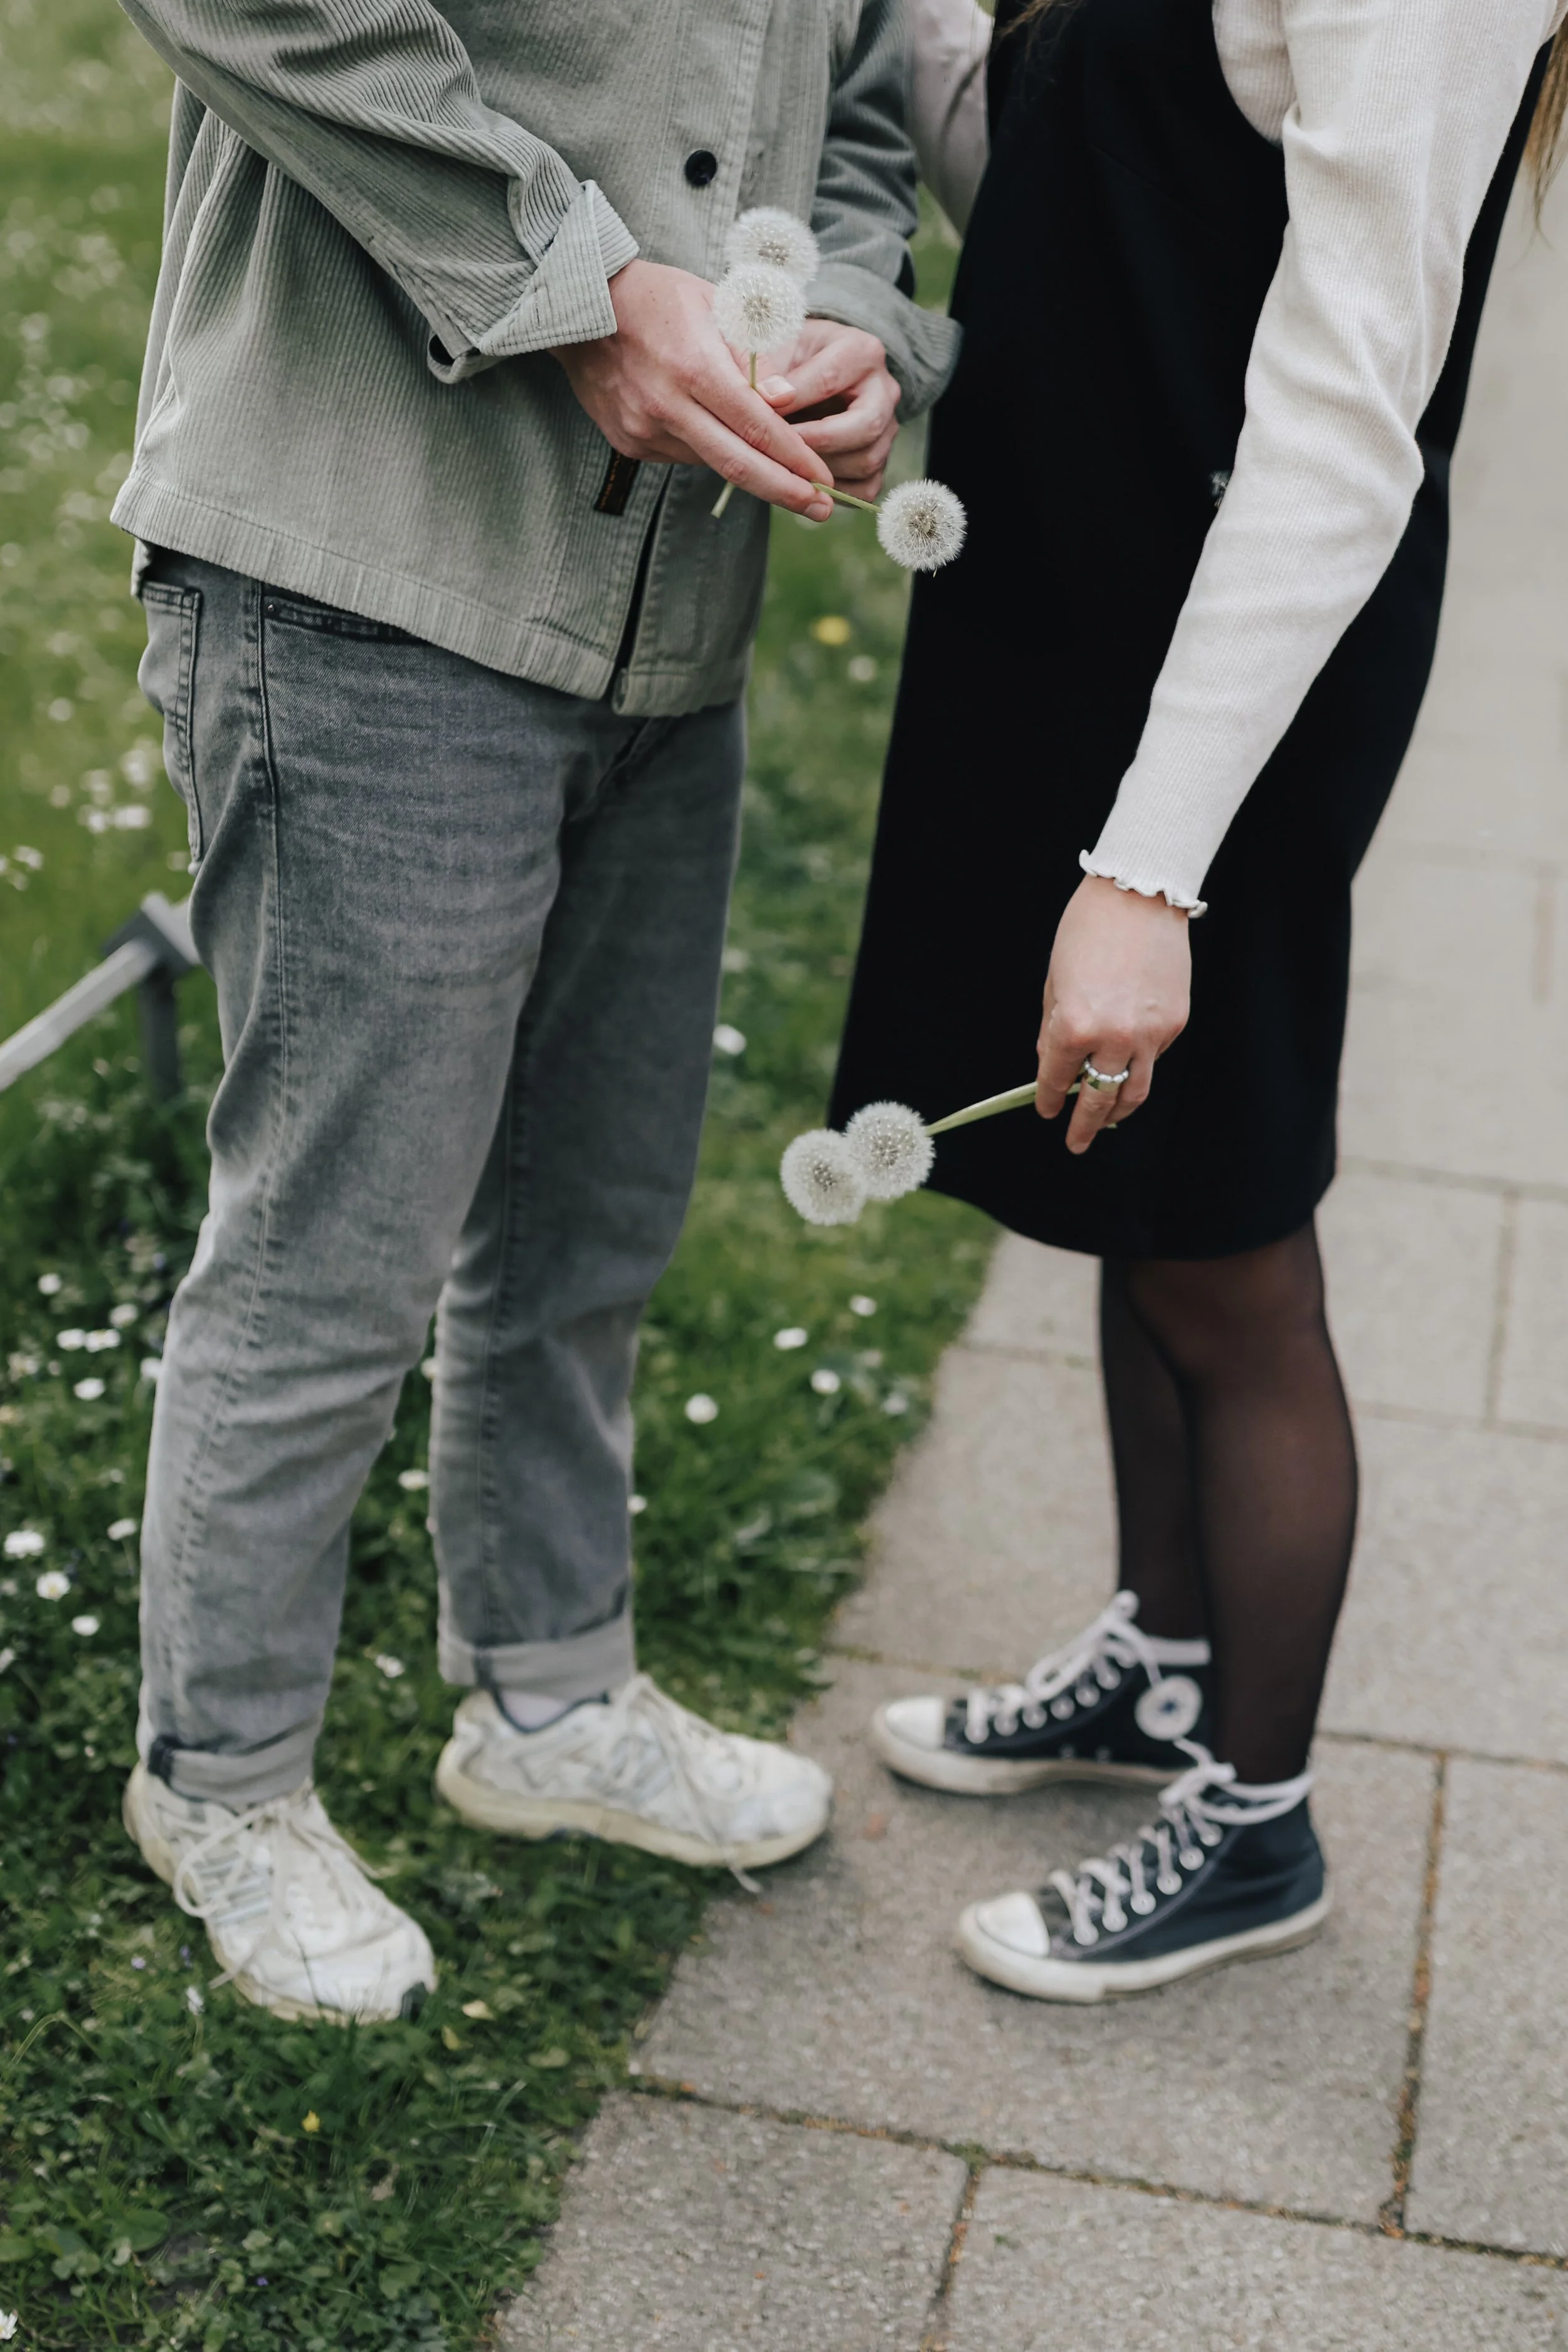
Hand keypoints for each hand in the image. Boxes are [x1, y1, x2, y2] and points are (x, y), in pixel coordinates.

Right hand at [552, 260, 833, 518]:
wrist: (579, 307)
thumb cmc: (657, 296)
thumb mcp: (714, 304)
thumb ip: (752, 354)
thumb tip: (785, 404)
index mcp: (693, 367)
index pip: (757, 427)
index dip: (796, 459)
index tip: (825, 479)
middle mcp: (666, 406)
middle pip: (737, 465)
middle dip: (786, 491)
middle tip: (823, 509)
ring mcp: (643, 430)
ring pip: (711, 462)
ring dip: (750, 470)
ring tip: (785, 475)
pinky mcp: (628, 442)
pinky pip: (683, 455)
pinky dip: (711, 451)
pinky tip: (723, 439)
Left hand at [761, 318, 901, 500]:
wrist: (807, 376)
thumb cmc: (790, 360)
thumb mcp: (778, 349)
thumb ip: (770, 370)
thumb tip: (767, 400)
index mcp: (861, 352)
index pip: (829, 380)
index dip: (791, 401)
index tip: (757, 412)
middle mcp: (885, 390)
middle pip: (864, 427)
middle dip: (817, 442)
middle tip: (779, 447)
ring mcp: (888, 429)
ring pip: (866, 462)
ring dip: (823, 470)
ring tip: (788, 463)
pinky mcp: (881, 462)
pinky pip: (864, 489)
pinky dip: (833, 492)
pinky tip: (804, 480)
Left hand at [1036, 876, 1191, 1153]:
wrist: (1139, 894)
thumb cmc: (1088, 929)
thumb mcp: (1054, 981)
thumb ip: (1052, 1029)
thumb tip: (1052, 1065)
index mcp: (1074, 1026)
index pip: (1056, 1079)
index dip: (1047, 1099)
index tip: (1045, 1111)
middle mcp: (1114, 1037)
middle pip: (1098, 1098)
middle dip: (1084, 1126)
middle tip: (1076, 1142)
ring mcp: (1150, 1034)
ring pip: (1134, 1091)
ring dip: (1117, 1112)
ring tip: (1105, 1122)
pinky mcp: (1174, 1023)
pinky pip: (1154, 1058)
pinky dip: (1139, 1068)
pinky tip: (1127, 1066)